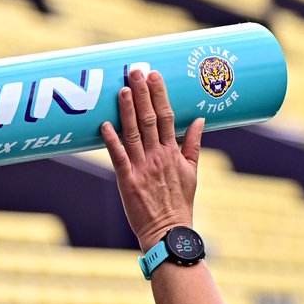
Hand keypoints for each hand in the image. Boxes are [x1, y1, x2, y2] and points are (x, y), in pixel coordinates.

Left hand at [100, 68, 203, 251]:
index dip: (160, 95)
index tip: (155, 76)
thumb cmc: (180, 203)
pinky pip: (118, 157)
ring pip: (133, 133)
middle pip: (149, 119)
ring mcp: (142, 168)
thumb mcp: (193, 173)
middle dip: (142, 94)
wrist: (169, 232)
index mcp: (173, 153)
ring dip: (127, 110)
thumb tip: (199, 120)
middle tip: (135, 71)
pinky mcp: (127, 181)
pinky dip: (111, 140)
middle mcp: (158, 156)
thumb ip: (193, 145)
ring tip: (122, 89)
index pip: (167, 117)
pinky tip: (105, 124)